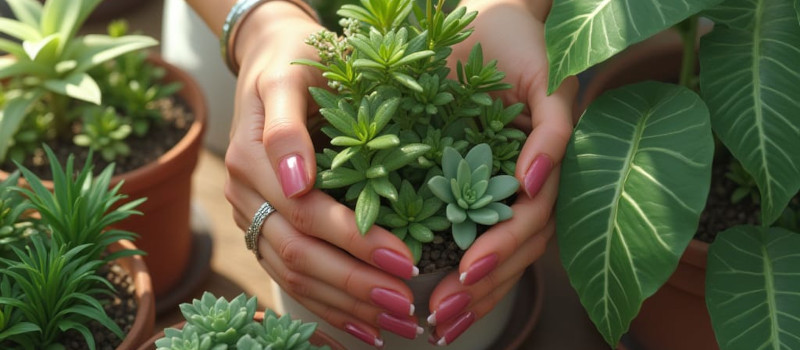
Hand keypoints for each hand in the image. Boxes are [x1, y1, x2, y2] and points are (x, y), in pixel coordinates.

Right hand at [223, 2, 422, 346]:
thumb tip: (297, 180)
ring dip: (346, 308)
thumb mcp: (292, 77)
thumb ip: (289, 126)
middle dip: (356, 287)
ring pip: (295, 278)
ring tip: (396, 327)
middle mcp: (247, 198)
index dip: (355, 242)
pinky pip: (292, 279)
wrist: (270, 57)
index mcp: (253, 162)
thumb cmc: (294, 60)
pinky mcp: (265, 229)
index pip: (307, 215)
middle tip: (407, 307)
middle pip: (300, 257)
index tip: (406, 260)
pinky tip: (362, 329)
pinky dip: (328, 308)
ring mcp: (253, 217)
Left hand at [427, 0, 577, 344]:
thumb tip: (533, 184)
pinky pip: (465, 234)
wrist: (488, 19)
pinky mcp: (467, 184)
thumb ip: (554, 129)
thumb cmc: (520, 43)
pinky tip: (435, 298)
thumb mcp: (547, 77)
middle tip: (440, 318)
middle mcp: (524, 185)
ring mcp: (498, 189)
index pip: (529, 222)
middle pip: (511, 250)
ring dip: (470, 295)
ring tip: (437, 325)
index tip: (464, 273)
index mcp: (544, 167)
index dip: (500, 250)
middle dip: (480, 288)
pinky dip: (453, 268)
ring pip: (493, 254)